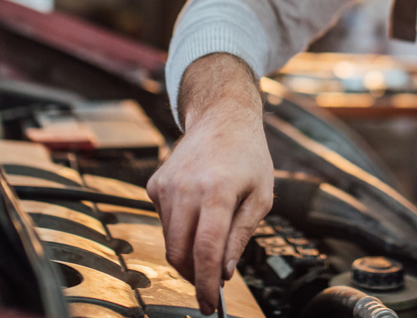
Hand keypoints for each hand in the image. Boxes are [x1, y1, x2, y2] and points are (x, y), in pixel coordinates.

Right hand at [146, 53, 273, 314]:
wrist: (222, 117)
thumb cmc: (247, 155)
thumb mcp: (261, 195)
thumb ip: (242, 234)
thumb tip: (226, 270)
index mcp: (217, 192)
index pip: (206, 251)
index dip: (207, 284)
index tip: (210, 305)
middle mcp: (186, 189)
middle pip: (179, 252)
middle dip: (193, 276)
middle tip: (210, 283)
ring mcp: (166, 186)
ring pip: (169, 240)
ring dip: (188, 251)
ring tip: (210, 238)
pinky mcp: (154, 184)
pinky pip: (164, 221)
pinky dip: (179, 228)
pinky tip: (197, 210)